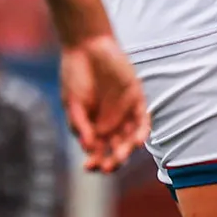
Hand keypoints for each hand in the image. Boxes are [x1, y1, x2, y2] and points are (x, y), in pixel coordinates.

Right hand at [60, 33, 148, 171]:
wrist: (86, 48)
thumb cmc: (75, 76)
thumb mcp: (73, 104)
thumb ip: (81, 125)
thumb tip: (89, 148)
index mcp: (94, 126)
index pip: (98, 151)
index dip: (95, 161)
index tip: (88, 168)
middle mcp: (111, 122)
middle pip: (116, 148)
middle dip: (113, 160)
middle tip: (107, 167)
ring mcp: (125, 111)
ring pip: (130, 137)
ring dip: (126, 150)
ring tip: (120, 157)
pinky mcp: (136, 98)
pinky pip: (143, 119)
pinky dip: (141, 131)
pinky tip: (137, 142)